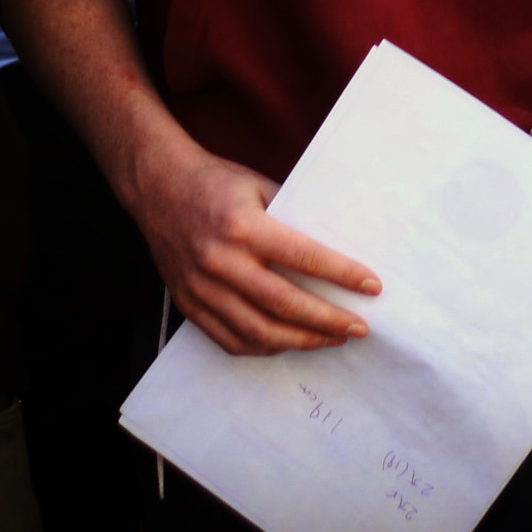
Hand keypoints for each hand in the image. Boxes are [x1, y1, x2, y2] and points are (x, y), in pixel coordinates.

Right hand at [128, 122, 380, 356]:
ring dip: (300, 340)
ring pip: (257, 331)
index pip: (303, 257)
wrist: (158, 189)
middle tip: (359, 327)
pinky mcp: (189, 304)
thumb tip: (336, 245)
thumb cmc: (217, 183)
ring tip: (331, 339)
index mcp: (243, 226)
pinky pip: (229, 340)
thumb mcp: (260, 185)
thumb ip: (292, 217)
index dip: (341, 275)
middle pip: (283, 304)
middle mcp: (220, 261)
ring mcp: (201, 288)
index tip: (372, 286)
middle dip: (327, 320)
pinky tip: (289, 343)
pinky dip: (263, 347)